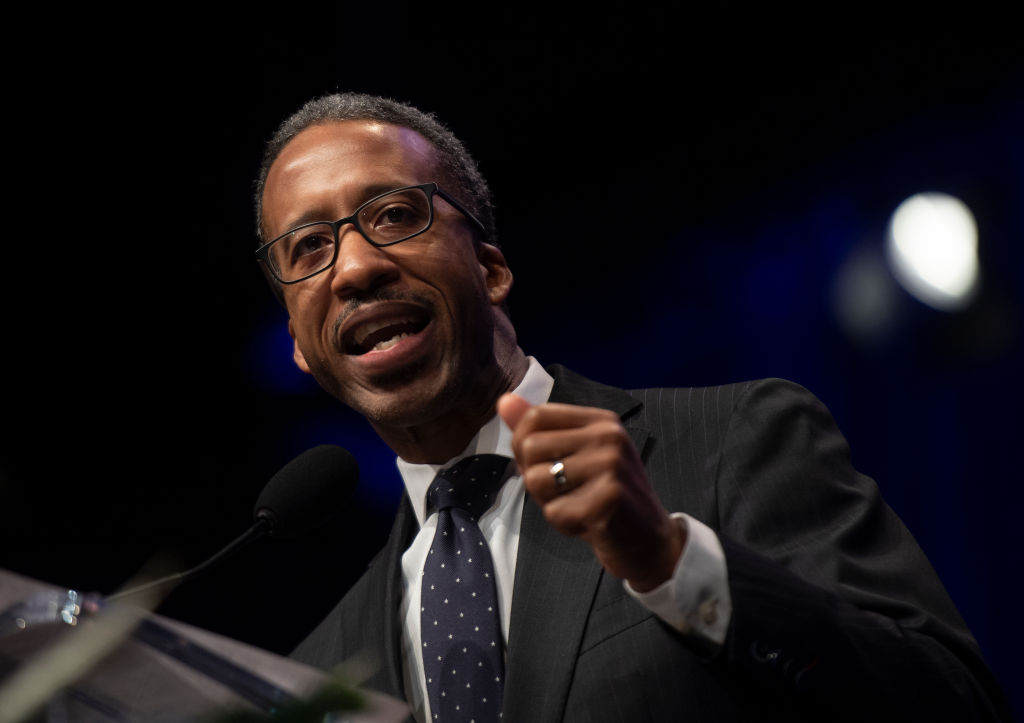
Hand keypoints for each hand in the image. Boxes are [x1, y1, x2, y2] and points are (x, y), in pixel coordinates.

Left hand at [497, 393, 684, 591]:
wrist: (652, 541)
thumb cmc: (606, 498)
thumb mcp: (575, 457)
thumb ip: (539, 431)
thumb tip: (503, 401)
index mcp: (600, 420)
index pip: (536, 416)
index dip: (524, 445)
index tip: (545, 467)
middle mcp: (608, 435)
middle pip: (530, 447)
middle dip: (536, 479)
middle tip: (567, 493)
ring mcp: (611, 465)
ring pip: (536, 480)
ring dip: (549, 503)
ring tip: (579, 506)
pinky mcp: (609, 498)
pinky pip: (555, 512)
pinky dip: (565, 525)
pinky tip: (590, 524)